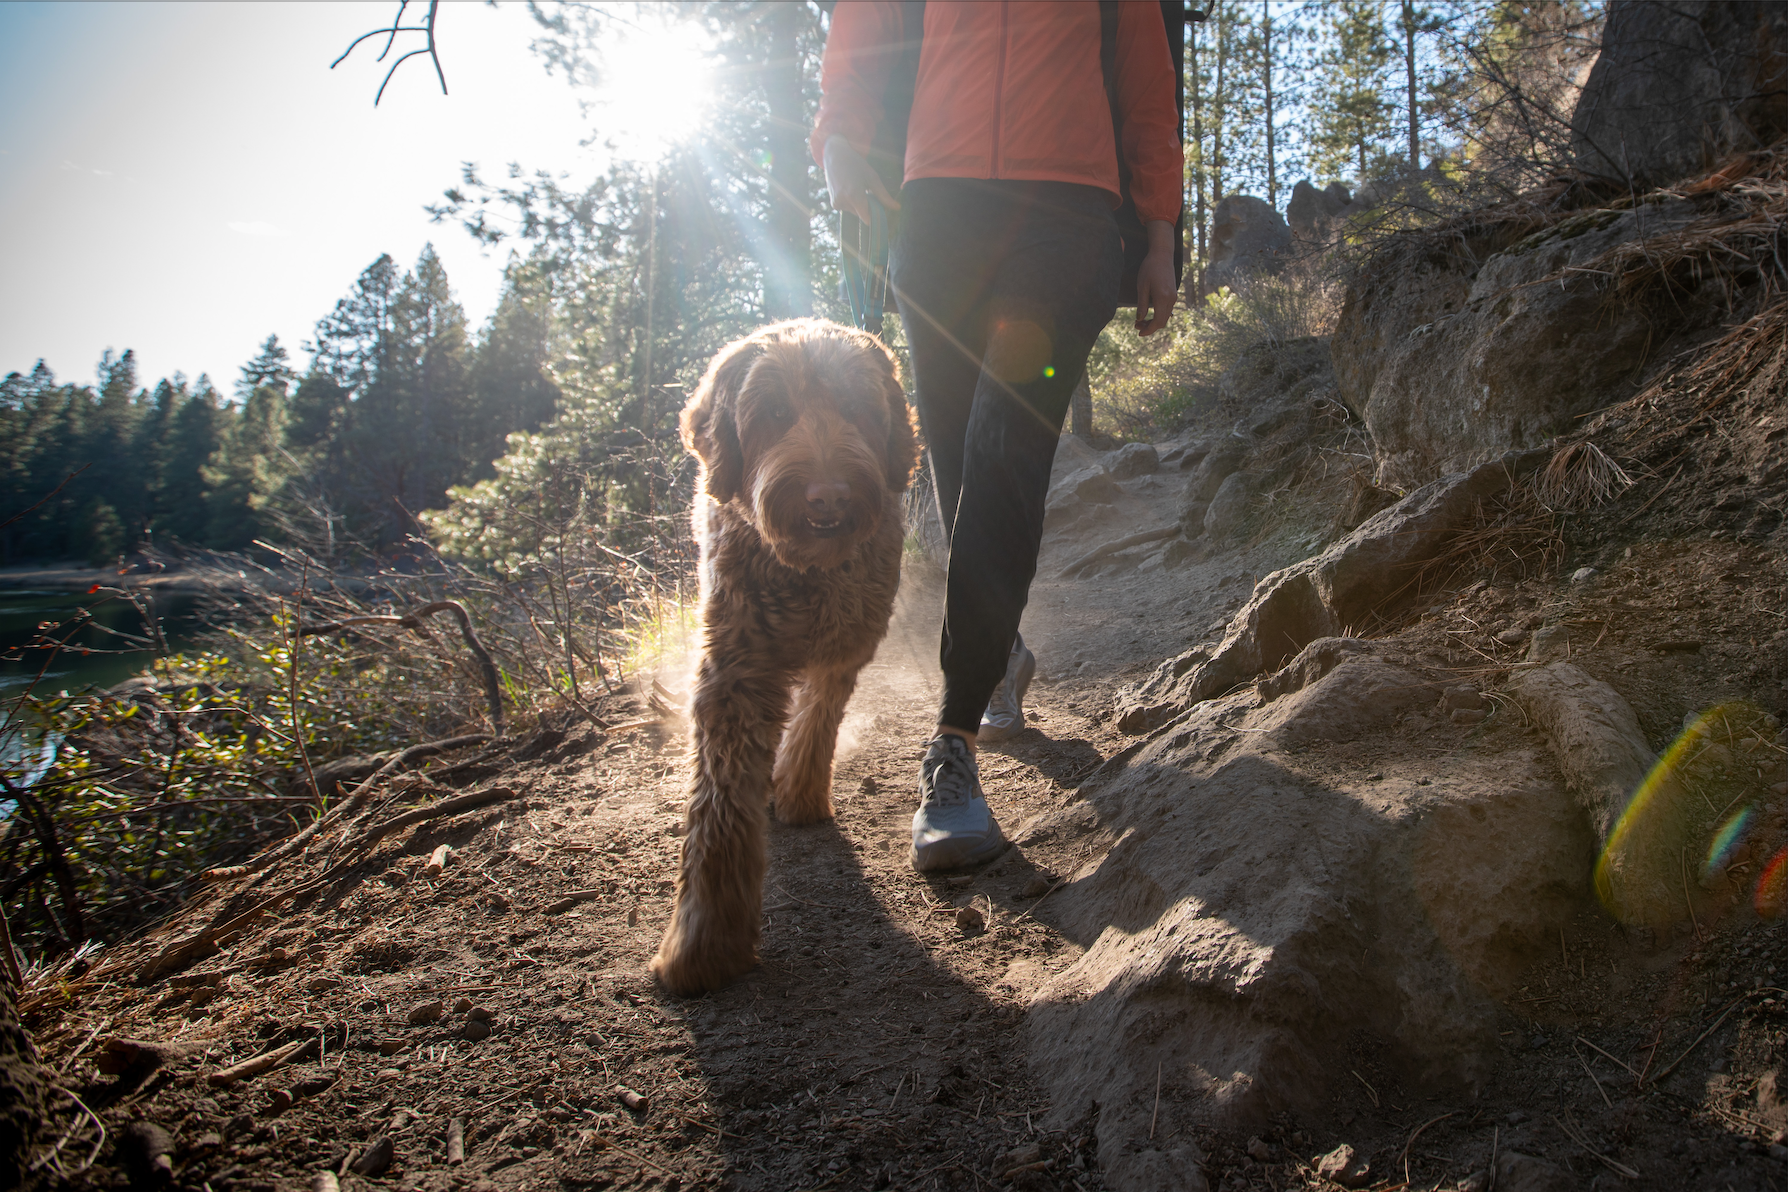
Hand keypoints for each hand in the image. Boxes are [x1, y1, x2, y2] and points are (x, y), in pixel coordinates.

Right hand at [823, 136, 899, 222]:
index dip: (875, 216)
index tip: (881, 210)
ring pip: (855, 212)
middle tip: (868, 192)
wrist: (835, 156)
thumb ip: (884, 195)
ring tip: (857, 188)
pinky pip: (848, 208)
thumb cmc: (856, 164)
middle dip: (867, 207)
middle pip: (862, 214)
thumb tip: (897, 208)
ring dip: (859, 204)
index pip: (867, 218)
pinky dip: (851, 202)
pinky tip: (849, 189)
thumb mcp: (872, 178)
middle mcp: (843, 202)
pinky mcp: (833, 204)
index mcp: (854, 196)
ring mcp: (836, 204)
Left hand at [1134, 220, 1177, 335]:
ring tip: (1140, 320)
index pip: (1158, 321)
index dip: (1149, 330)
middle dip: (1150, 327)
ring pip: (1165, 316)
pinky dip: (1158, 315)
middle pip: (1162, 321)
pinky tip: (1148, 313)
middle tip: (1136, 326)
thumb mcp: (1142, 286)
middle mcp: (1171, 299)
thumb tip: (1140, 319)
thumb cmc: (1149, 268)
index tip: (1139, 333)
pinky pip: (1167, 310)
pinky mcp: (1173, 294)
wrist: (1162, 255)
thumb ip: (1141, 304)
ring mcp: (1173, 296)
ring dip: (1154, 321)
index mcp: (1163, 298)